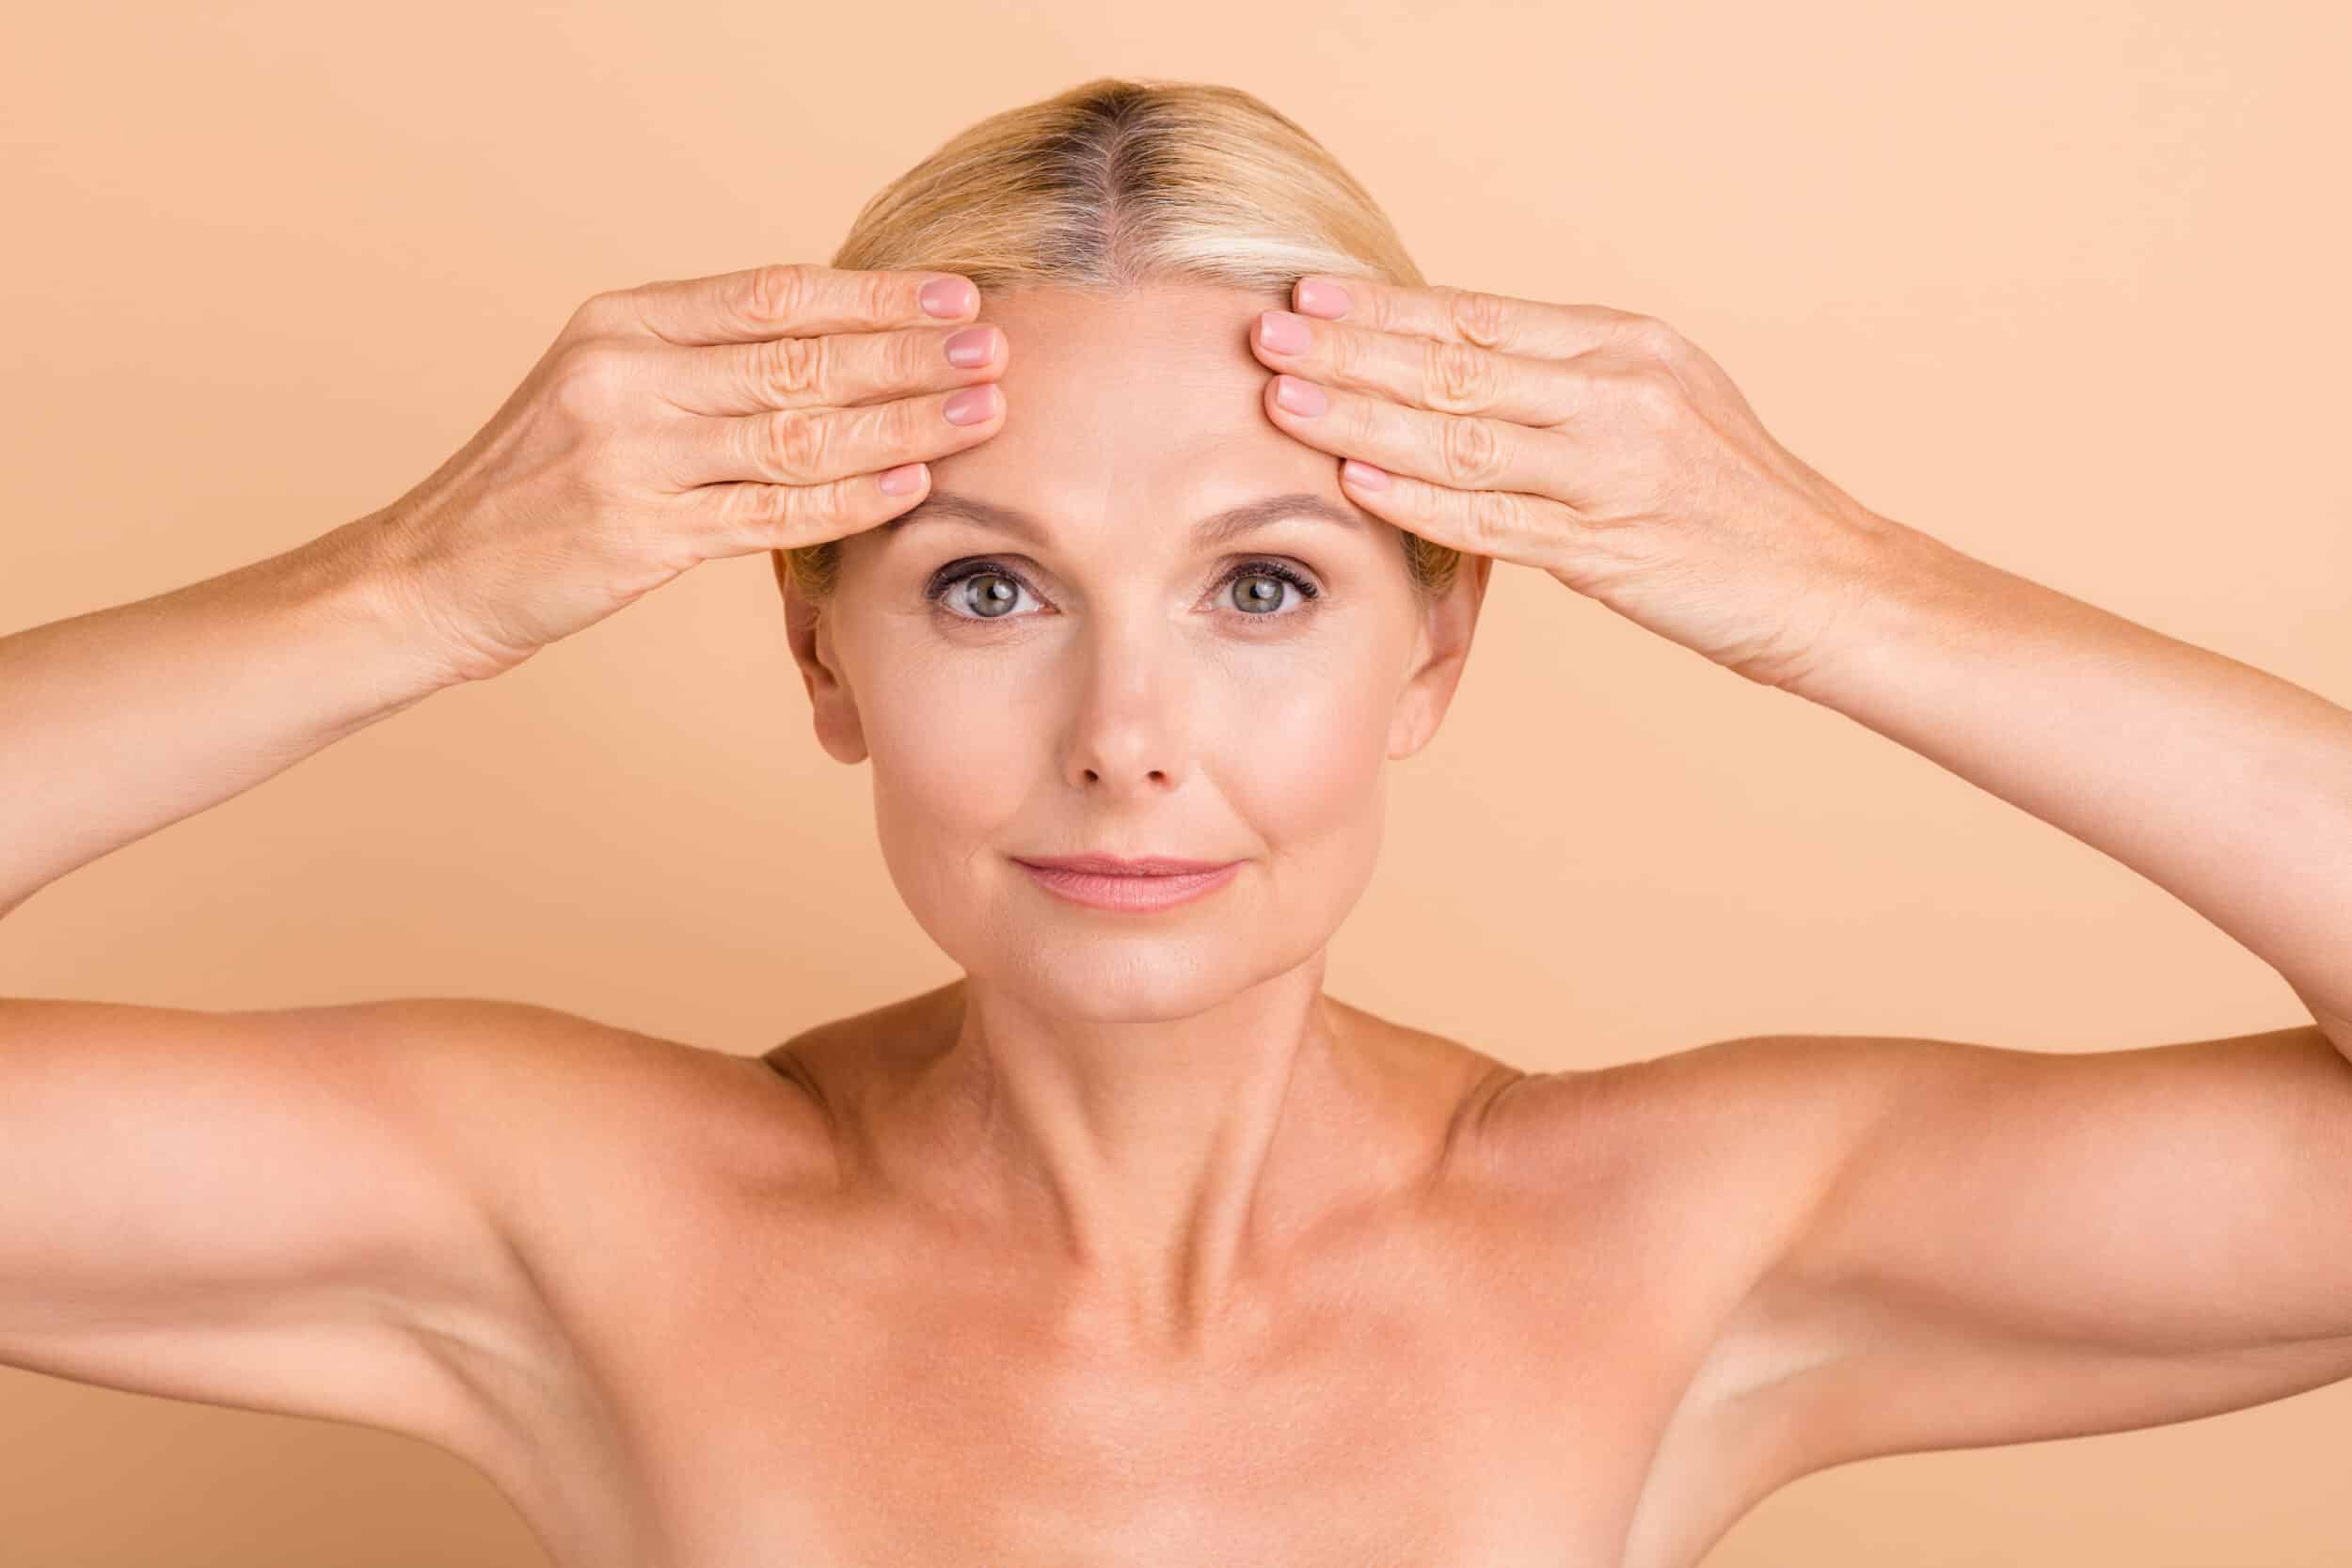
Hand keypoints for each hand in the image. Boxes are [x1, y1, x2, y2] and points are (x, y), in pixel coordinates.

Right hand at [362, 262, 1008, 682]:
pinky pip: (769, 515)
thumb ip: (702, 366)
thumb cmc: (538, 485)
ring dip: (902, 422)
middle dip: (908, 353)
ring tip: (980, 413)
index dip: (871, 294)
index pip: (771, 294)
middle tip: (994, 350)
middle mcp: (624, 377)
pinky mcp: (639, 536)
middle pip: (799, 357)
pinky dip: (848, 501)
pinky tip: (912, 485)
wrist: (434, 573)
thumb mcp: (603, 391)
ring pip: (797, 433)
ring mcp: (631, 457)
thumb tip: (839, 347)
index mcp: (621, 324)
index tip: (953, 294)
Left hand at [1248, 277, 1898, 690]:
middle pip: (1457, 363)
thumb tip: (1454, 366)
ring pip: (1461, 437)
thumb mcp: (1662, 403)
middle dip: (1352, 348)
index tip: (1311, 294)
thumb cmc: (1732, 498)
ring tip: (1286, 400)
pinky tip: (1358, 479)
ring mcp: (1613, 470)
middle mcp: (1618, 394)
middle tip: (1267, 335)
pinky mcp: (1609, 547)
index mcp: (1625, 345)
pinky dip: (1420, 500)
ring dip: (1364, 416)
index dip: (1388, 305)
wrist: (1826, 579)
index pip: (1480, 314)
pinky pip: (1493, 519)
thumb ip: (1566, 383)